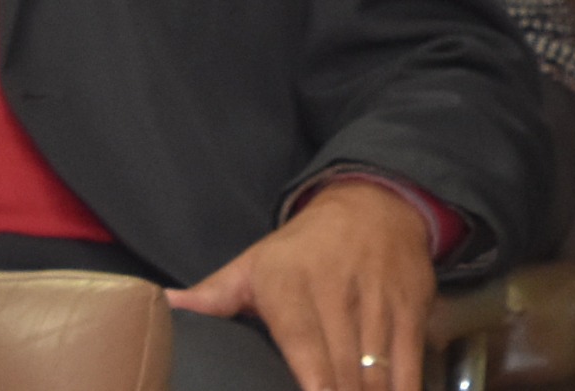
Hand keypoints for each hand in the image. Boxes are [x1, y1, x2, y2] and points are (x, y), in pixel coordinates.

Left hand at [168, 179, 437, 390]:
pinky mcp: (412, 306)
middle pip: (342, 364)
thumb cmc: (304, 247)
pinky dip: (404, 388)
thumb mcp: (254, 263)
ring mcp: (379, 299)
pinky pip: (411, 360)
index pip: (302, 340)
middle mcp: (337, 290)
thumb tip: (163, 308)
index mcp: (291, 284)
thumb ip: (212, 296)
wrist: (376, 201)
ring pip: (378, 367)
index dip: (313, 379)